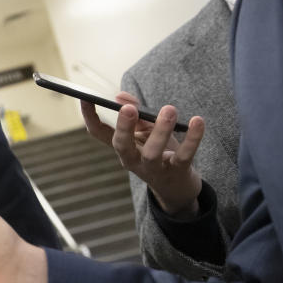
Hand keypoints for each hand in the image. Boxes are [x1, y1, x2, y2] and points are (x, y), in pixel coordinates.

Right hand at [81, 93, 205, 216]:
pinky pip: (184, 156)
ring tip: (169, 109)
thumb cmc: (159, 154)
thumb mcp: (146, 133)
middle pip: (121, 145)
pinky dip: (193, 138)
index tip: (85, 98)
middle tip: (127, 108)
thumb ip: (137, 114)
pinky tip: (197, 121)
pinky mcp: (177, 171)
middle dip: (123, 127)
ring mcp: (154, 168)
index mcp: (122, 147)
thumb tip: (119, 95)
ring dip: (160, 130)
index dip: (89, 116)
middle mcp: (133, 160)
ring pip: (152, 153)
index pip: (99, 132)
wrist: (178, 187)